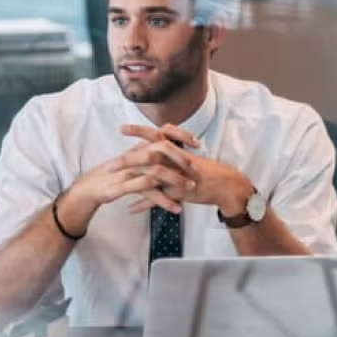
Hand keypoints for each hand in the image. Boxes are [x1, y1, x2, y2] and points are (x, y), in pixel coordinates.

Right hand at [63, 139, 196, 230]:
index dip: (180, 134)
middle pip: (162, 149)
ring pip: (157, 171)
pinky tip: (177, 208)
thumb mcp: (133, 159)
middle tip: (195, 169)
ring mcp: (130, 170)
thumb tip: (171, 150)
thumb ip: (150, 154)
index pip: (162, 132)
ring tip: (191, 189)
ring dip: (176, 180)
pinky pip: (149, 192)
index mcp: (140, 146)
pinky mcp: (125, 185)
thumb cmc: (114, 174)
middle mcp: (136, 154)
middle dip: (181, 158)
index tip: (197, 143)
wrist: (91, 187)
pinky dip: (165, 201)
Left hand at [120, 124, 252, 214]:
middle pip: (148, 155)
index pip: (156, 134)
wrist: (226, 185)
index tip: (121, 128)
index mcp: (176, 149)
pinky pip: (159, 198)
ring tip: (114, 189)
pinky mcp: (180, 192)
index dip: (139, 130)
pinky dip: (143, 204)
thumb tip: (157, 147)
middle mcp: (176, 160)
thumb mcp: (187, 158)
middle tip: (110, 164)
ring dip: (132, 183)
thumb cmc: (207, 171)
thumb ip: (172, 152)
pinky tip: (130, 209)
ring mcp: (177, 176)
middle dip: (127, 159)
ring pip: (151, 176)